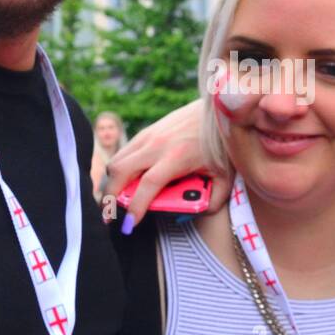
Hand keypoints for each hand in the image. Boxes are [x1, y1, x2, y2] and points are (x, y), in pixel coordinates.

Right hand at [104, 98, 231, 229]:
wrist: (218, 110)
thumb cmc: (222, 145)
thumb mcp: (225, 177)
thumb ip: (212, 201)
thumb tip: (192, 215)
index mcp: (177, 157)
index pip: (148, 185)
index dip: (136, 206)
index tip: (130, 224)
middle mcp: (157, 145)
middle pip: (120, 171)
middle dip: (111, 196)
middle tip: (109, 216)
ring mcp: (149, 135)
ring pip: (117, 161)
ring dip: (112, 183)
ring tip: (114, 201)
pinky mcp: (147, 131)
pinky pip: (124, 152)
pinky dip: (119, 169)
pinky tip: (124, 182)